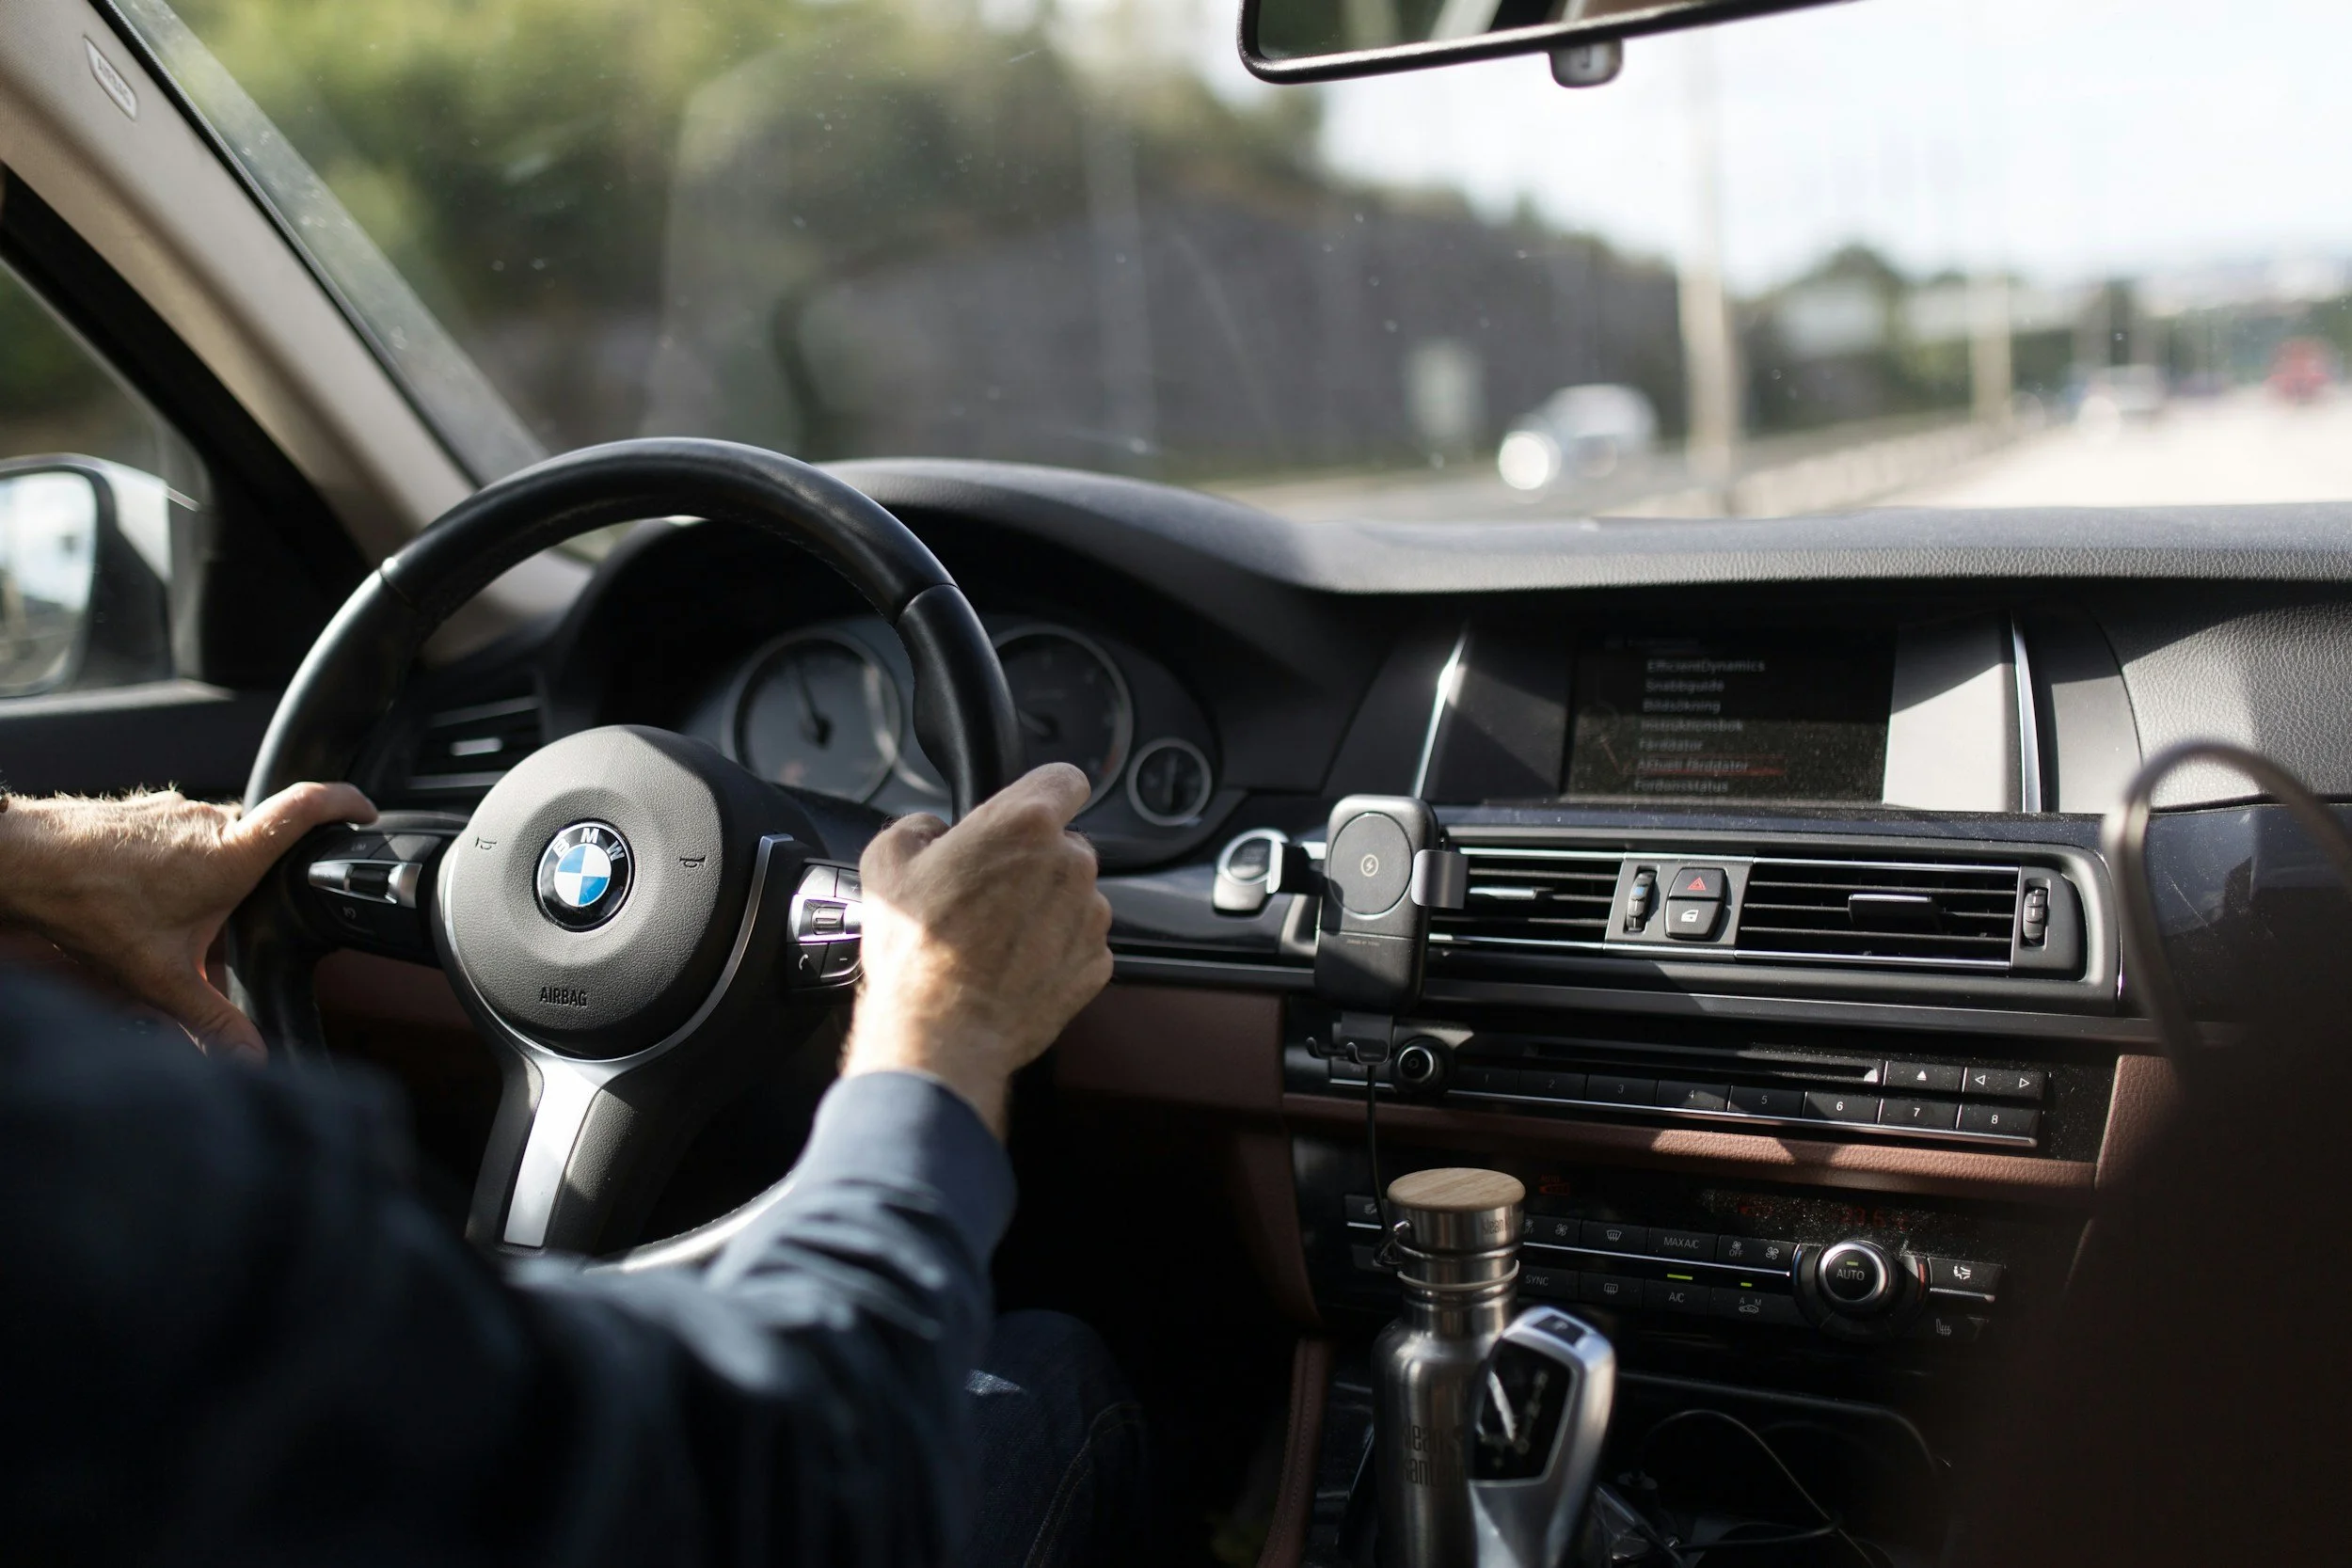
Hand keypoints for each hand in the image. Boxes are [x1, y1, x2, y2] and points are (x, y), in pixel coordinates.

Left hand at [0, 783, 376, 1058]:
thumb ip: (212, 1020)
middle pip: (262, 839)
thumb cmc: (90, 905)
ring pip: (218, 839)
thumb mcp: (160, 976)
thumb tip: (252, 1059)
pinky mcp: (145, 810)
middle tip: (243, 919)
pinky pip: (182, 833)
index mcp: (232, 854)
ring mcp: (175, 810)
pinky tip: (147, 898)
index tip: (367, 812)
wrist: (22, 862)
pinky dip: (179, 863)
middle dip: (262, 878)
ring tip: (180, 917)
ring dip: (213, 874)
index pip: (308, 806)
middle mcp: (209, 821)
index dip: (347, 803)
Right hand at [841, 763, 1112, 1136]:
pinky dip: (1054, 949)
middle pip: (1064, 843)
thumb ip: (916, 827)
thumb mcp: (886, 863)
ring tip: (994, 937)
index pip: (1064, 779)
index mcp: (1025, 824)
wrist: (941, 1031)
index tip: (1025, 813)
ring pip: (1073, 893)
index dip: (1043, 793)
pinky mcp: (1097, 962)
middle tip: (986, 891)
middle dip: (1033, 859)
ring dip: (1044, 906)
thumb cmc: (916, 949)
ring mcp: (1090, 915)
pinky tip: (1012, 966)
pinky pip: (1079, 940)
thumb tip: (932, 830)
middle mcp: (1070, 863)